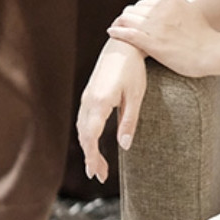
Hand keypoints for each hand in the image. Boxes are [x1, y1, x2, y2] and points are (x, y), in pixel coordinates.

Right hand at [77, 39, 146, 182]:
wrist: (123, 44)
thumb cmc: (133, 69)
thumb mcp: (136, 96)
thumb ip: (129, 121)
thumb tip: (124, 146)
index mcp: (100, 102)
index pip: (91, 137)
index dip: (92, 157)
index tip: (96, 173)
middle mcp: (88, 101)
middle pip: (84, 136)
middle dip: (90, 157)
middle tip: (99, 175)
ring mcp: (87, 96)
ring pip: (82, 129)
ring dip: (88, 147)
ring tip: (98, 165)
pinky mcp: (89, 93)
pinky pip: (83, 119)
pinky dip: (86, 135)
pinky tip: (94, 143)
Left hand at [106, 0, 218, 76]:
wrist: (212, 52)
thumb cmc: (204, 36)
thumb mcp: (190, 11)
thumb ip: (176, 7)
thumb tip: (167, 6)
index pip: (146, 1)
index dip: (138, 10)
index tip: (135, 17)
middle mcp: (162, 9)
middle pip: (135, 8)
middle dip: (127, 15)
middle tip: (121, 22)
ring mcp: (156, 25)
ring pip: (128, 18)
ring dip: (119, 22)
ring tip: (114, 27)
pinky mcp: (152, 42)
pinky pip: (128, 34)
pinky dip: (117, 32)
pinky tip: (112, 32)